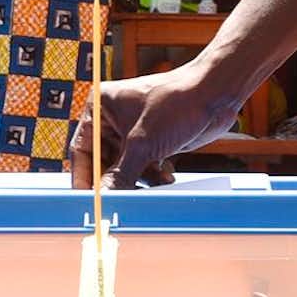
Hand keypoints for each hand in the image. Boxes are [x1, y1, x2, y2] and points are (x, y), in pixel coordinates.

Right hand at [69, 64, 240, 189]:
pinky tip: (165, 177)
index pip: (81, 150)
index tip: (86, 200)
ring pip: (123, 168)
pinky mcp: (151, 142)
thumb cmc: (177, 101)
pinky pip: (142, 168)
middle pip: (102, 162)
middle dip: (113, 181)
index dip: (83, 177)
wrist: (215, 94)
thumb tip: (104, 198)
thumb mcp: (143, 143)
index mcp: (100, 108)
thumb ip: (121, 174)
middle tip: (117, 202)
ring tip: (149, 187)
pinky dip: (151, 177)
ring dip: (135, 181)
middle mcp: (112, 119)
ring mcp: (132, 132)